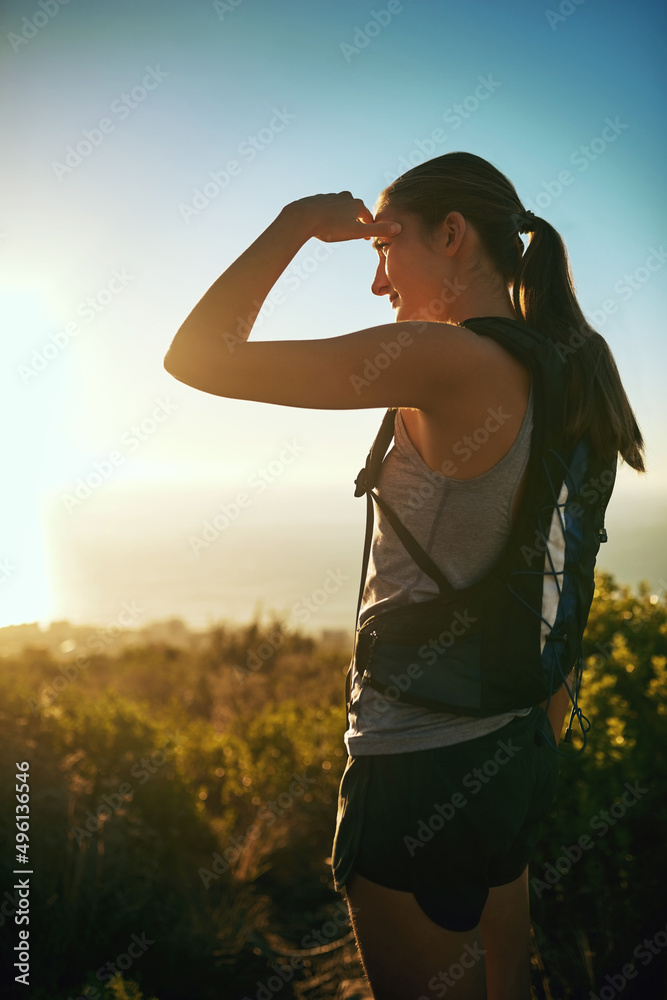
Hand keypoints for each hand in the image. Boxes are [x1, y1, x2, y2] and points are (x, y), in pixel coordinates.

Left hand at [287, 191, 401, 242]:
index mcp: (356, 205)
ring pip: (341, 208)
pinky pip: (327, 208)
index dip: (369, 229)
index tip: (366, 239)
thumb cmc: (330, 226)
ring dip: (343, 217)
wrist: (303, 216)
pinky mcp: (318, 199)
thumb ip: (377, 230)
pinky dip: (329, 215)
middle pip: (355, 210)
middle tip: (354, 233)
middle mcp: (345, 197)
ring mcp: (331, 197)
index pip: (368, 217)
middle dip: (356, 221)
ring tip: (339, 228)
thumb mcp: (356, 232)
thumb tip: (399, 228)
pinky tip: (324, 222)